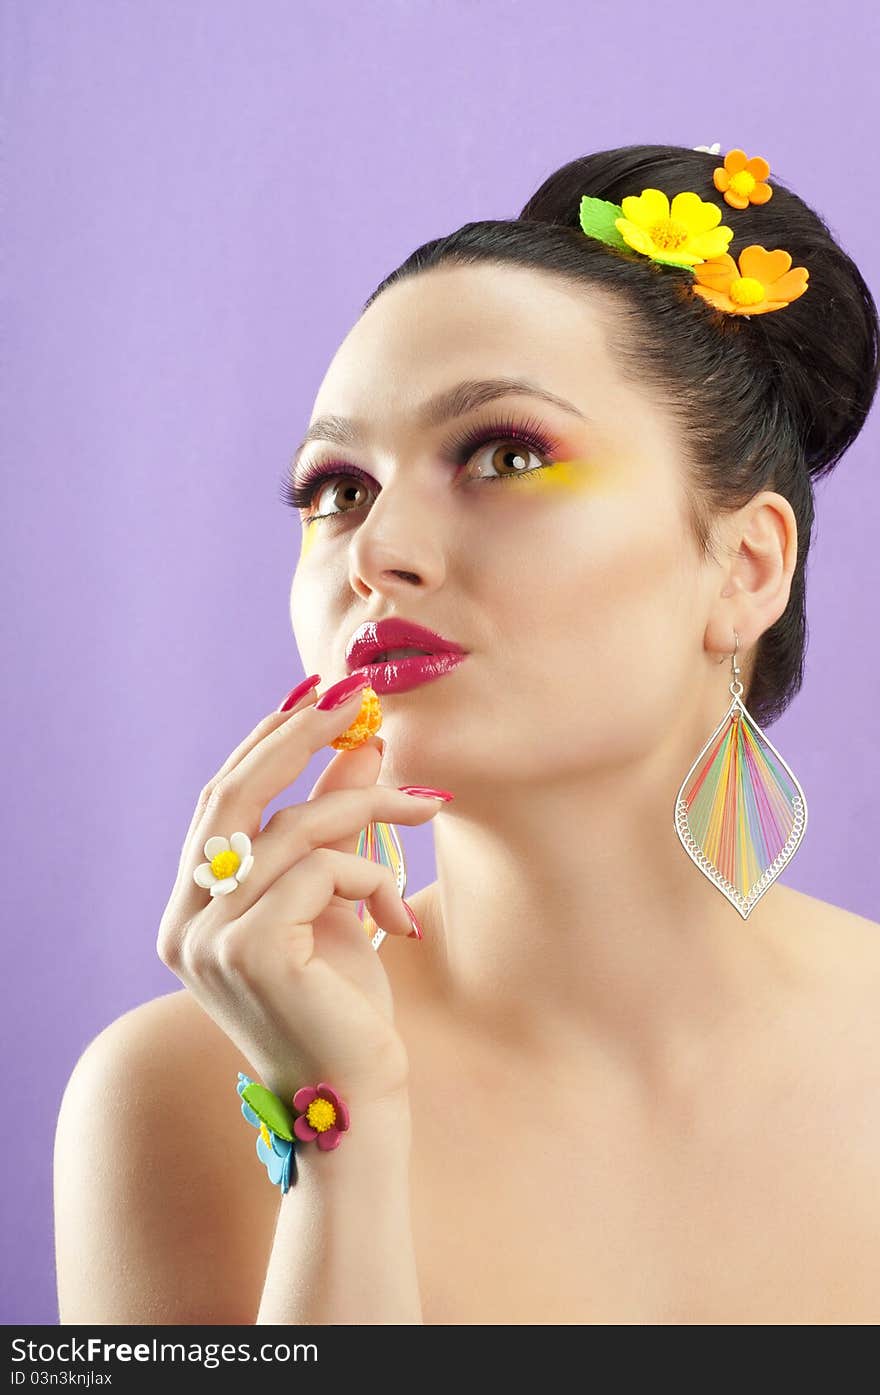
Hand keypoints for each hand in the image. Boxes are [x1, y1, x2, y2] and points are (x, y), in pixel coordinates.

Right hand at [156, 677, 447, 1111]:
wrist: (359, 1096)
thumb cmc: (346, 1003)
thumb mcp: (338, 899)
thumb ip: (335, 823)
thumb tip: (361, 742)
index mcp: (191, 909)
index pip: (219, 801)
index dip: (264, 742)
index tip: (316, 695)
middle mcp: (184, 922)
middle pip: (234, 796)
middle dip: (298, 736)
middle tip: (356, 695)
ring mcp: (208, 938)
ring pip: (292, 829)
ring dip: (368, 808)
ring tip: (424, 810)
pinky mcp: (250, 950)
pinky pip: (320, 870)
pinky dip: (371, 875)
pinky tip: (399, 918)